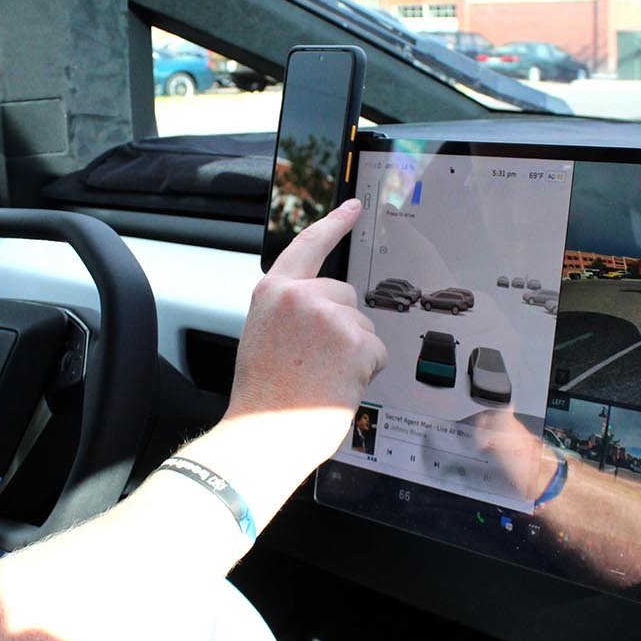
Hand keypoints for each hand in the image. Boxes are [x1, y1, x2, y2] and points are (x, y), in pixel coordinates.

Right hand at [225, 199, 387, 467]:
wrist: (263, 433)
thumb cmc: (263, 395)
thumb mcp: (263, 334)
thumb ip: (290, 310)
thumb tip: (325, 307)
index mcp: (273, 292)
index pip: (308, 246)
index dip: (333, 224)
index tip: (352, 207)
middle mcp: (301, 296)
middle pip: (346, 295)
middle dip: (341, 326)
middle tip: (312, 363)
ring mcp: (330, 317)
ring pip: (364, 326)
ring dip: (353, 352)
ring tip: (320, 377)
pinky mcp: (356, 343)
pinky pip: (377, 352)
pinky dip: (365, 372)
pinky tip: (336, 386)